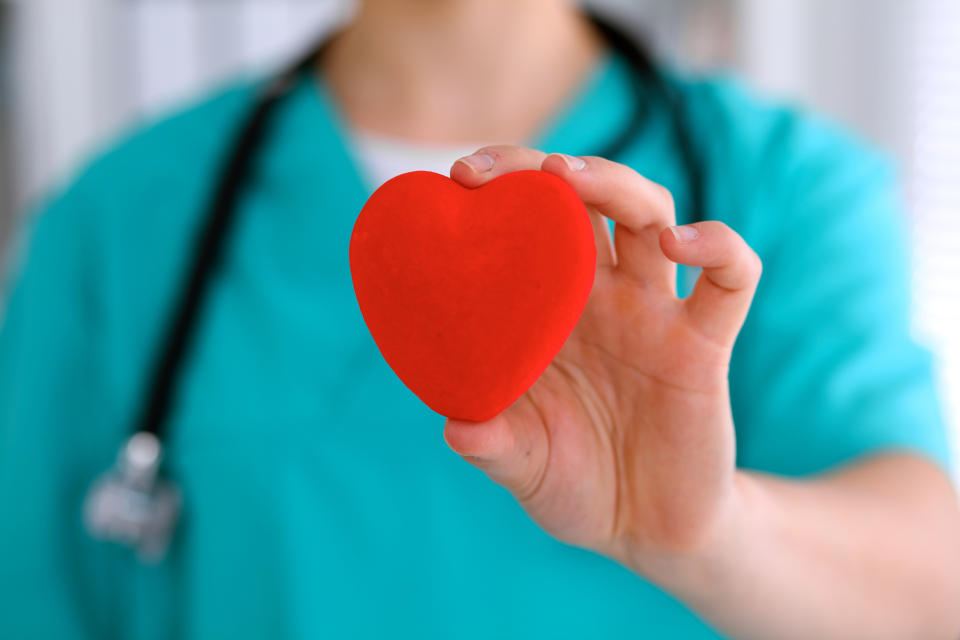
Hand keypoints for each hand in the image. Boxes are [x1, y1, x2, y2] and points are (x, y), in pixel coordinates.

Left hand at [444, 146, 761, 567]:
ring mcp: (654, 314)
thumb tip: (456, 426)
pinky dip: (718, 246)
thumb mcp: (523, 467)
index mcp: (547, 314)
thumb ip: (493, 447)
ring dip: (612, 182)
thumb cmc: (575, 486)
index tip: (453, 180)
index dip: (495, 195)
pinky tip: (681, 242)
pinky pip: (730, 278)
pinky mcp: (705, 344)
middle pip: (583, 201)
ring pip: (648, 214)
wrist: (646, 531)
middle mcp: (600, 299)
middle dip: (538, 171)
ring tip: (566, 176)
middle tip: (488, 171)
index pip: (525, 228)